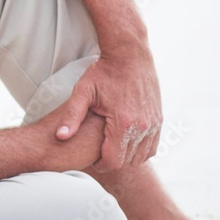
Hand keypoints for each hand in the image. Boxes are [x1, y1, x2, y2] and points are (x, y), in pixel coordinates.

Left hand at [54, 47, 161, 170]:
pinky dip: (140, 149)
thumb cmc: (104, 72)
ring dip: (127, 157)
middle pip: (128, 161)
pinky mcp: (159, 119)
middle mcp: (142, 126)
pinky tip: (126, 143)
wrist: (129, 54)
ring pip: (142, 156)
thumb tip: (60, 136)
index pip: (113, 160)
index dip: (101, 165)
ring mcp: (154, 123)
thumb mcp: (83, 91)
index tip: (93, 162)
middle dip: (113, 162)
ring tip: (112, 149)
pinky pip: (153, 146)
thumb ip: (72, 116)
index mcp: (123, 122)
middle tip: (100, 156)